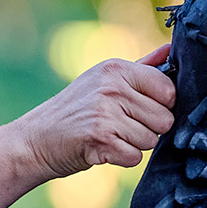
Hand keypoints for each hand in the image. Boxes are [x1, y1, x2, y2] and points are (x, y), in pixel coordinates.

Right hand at [11, 46, 174, 178]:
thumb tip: (170, 48)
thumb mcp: (105, 80)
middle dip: (148, 129)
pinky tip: (103, 149)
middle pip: (164, 119)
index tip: (138, 109)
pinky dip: (122, 159)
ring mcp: (105, 113)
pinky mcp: (100, 139)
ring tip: (109, 136)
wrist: (35, 140)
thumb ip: (142, 67)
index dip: (161, 106)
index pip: (168, 90)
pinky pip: (135, 157)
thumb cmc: (76, 110)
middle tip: (120, 126)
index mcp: (116, 68)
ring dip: (134, 145)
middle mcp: (112, 87)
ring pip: (152, 140)